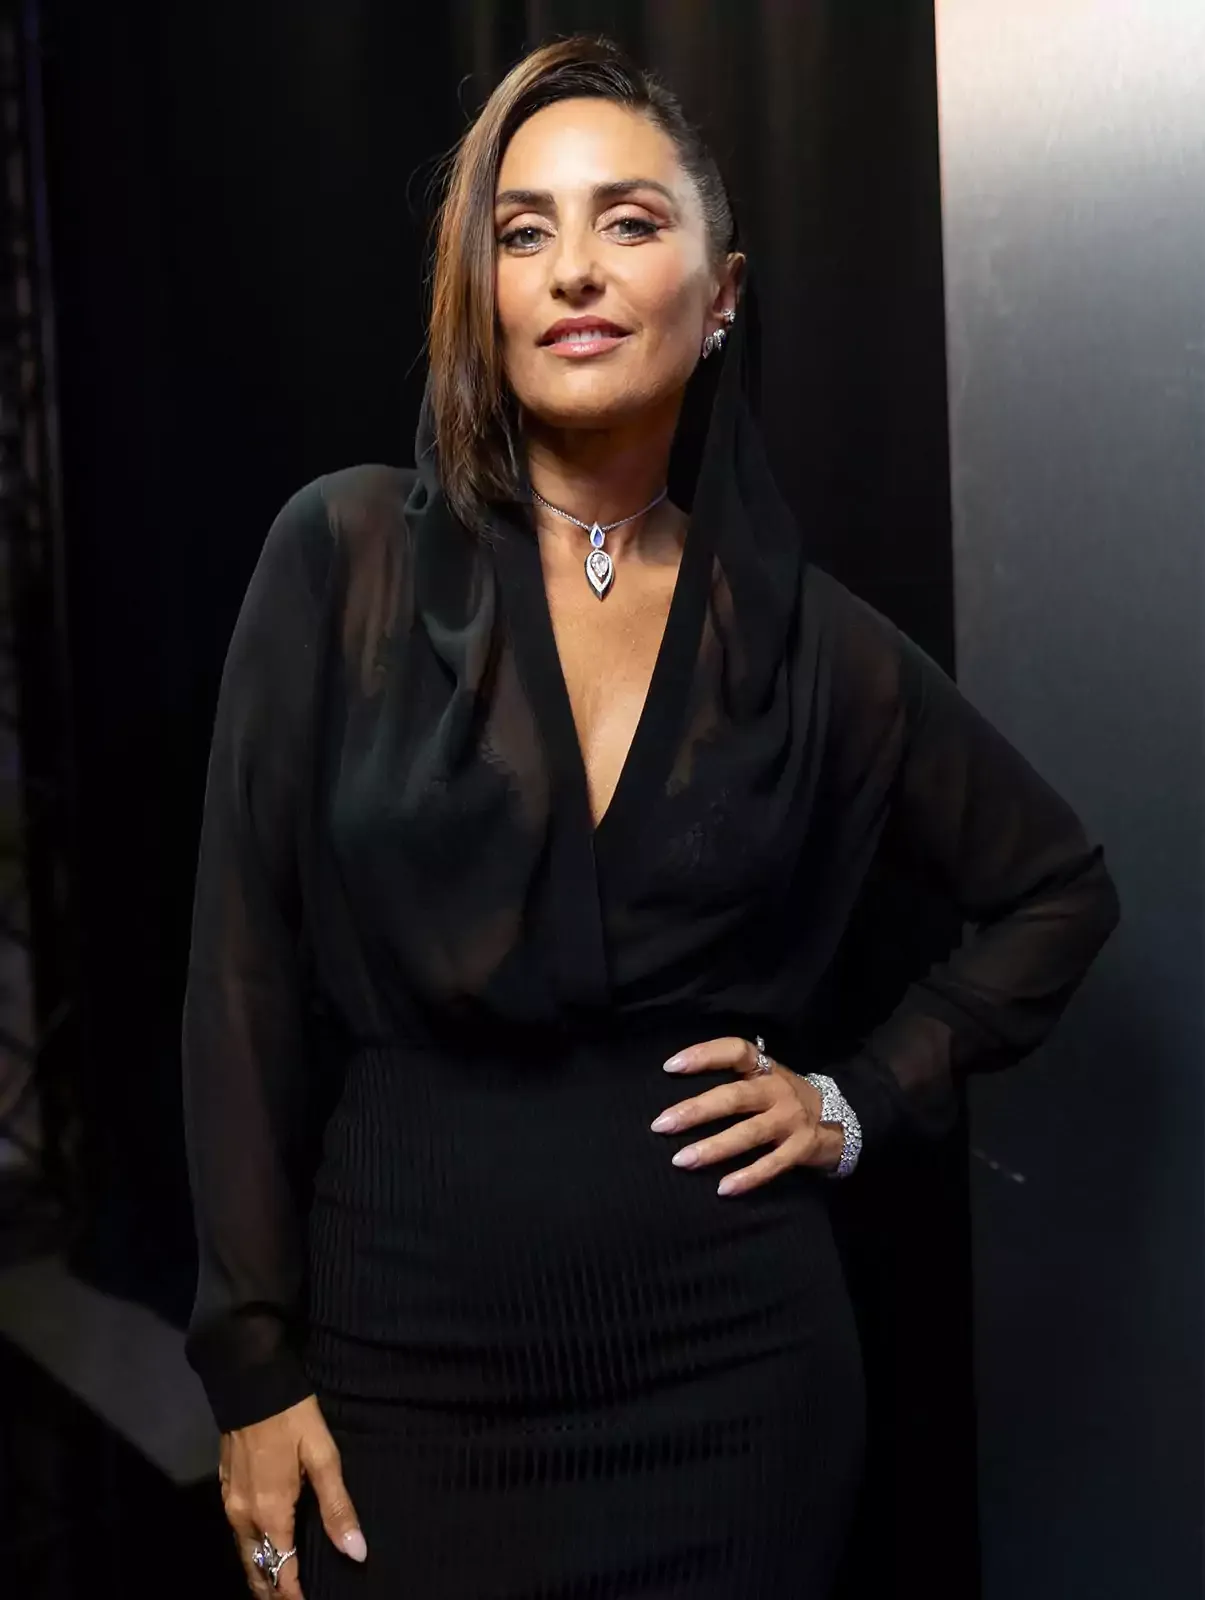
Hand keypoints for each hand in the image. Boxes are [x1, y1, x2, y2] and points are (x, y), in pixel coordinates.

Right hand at [219, 1393, 366, 1597]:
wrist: (249, 1380)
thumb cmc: (292, 1417)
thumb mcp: (324, 1457)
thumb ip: (337, 1507)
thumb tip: (356, 1553)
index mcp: (270, 1513)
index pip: (280, 1571)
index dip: (294, 1595)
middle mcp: (244, 1517)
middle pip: (256, 1570)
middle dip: (273, 1591)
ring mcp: (230, 1503)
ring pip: (243, 1553)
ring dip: (261, 1572)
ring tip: (282, 1586)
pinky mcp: (225, 1488)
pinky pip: (237, 1534)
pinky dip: (252, 1550)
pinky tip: (266, 1547)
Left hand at [651, 1035, 843, 1196]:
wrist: (841, 1119)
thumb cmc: (785, 1099)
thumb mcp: (766, 1079)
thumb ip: (734, 1081)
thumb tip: (678, 1093)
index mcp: (765, 1069)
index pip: (735, 1050)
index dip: (703, 1055)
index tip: (670, 1067)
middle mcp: (778, 1090)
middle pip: (734, 1097)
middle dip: (696, 1111)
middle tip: (661, 1124)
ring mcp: (791, 1120)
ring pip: (749, 1133)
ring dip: (713, 1148)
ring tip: (681, 1160)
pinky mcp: (802, 1148)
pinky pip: (772, 1165)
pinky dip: (748, 1177)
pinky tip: (723, 1188)